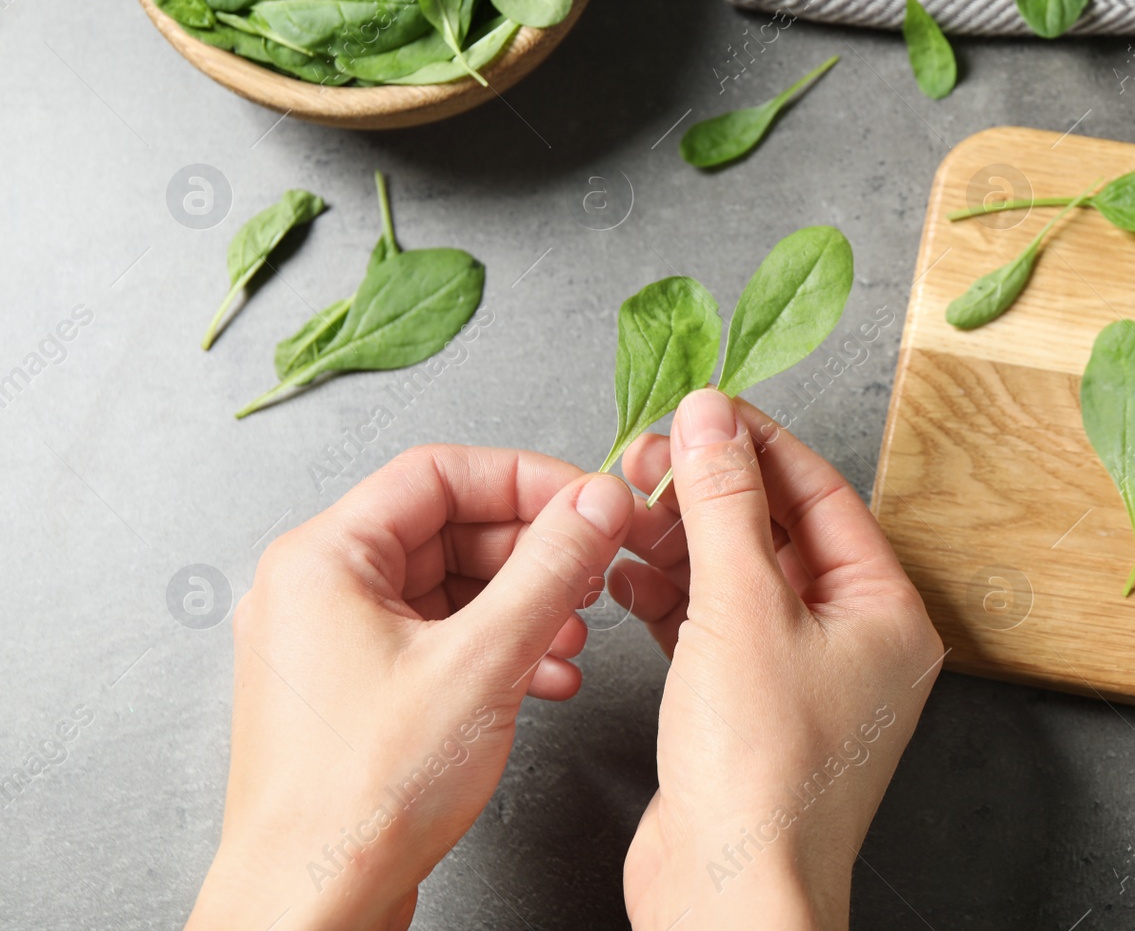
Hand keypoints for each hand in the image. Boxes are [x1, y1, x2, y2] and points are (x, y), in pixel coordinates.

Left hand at [186, 445, 635, 930]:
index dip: (525, 478)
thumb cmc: (361, 796)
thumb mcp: (483, 660)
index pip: (438, 473)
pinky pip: (436, 639)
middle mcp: (316, 590)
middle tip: (592, 566)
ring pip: (447, 588)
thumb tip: (594, 502)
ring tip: (576, 631)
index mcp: (322, 558)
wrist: (313, 904)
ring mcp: (332, 644)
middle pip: (446, 528)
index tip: (587, 499)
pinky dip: (495, 647)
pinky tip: (545, 676)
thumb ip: (549, 567)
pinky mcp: (355, 693)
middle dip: (530, 550)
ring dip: (521, 604)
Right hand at [613, 390, 944, 930]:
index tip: (702, 409)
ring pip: (740, 580)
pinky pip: (713, 628)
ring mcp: (801, 677)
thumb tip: (711, 418)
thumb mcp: (741, 608)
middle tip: (646, 459)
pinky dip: (670, 598)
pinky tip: (626, 577)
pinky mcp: (749, 709)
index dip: (758, 444)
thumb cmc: (760, 770)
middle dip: (710, 493)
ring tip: (624, 515)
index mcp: (885, 611)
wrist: (727, 891)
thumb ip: (724, 503)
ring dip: (681, 542)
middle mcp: (854, 641)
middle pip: (778, 533)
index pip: (822, 494)